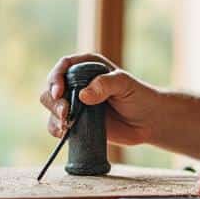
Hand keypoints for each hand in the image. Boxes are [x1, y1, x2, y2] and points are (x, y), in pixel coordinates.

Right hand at [38, 52, 158, 145]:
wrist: (148, 121)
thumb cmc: (139, 96)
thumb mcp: (125, 84)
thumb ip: (105, 84)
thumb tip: (83, 95)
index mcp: (89, 66)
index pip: (64, 66)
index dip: (56, 77)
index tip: (59, 92)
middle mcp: (78, 83)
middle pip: (52, 87)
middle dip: (53, 100)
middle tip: (65, 112)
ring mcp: (76, 103)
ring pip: (51, 106)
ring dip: (54, 115)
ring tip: (67, 124)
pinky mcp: (76, 121)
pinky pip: (57, 124)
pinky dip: (57, 128)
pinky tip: (66, 132)